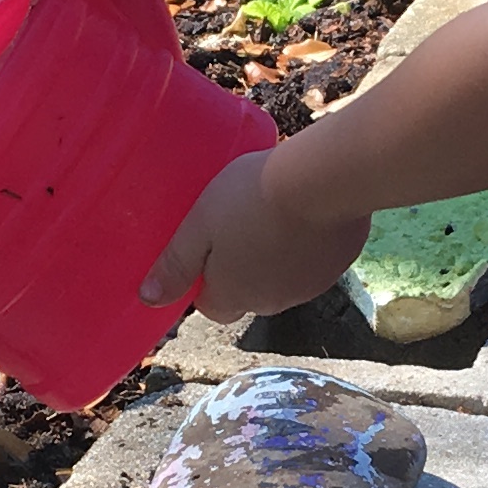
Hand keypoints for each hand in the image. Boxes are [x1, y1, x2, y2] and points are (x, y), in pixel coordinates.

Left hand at [140, 151, 370, 320]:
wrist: (322, 180)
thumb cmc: (250, 198)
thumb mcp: (198, 225)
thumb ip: (175, 264)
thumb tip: (148, 299)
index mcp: (234, 296)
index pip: (213, 307)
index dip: (207, 280)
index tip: (208, 246)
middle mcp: (273, 302)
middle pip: (249, 294)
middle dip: (243, 269)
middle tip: (240, 223)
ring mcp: (311, 286)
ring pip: (285, 279)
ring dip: (278, 258)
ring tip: (274, 213)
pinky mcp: (339, 264)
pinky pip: (316, 261)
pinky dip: (308, 244)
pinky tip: (306, 211)